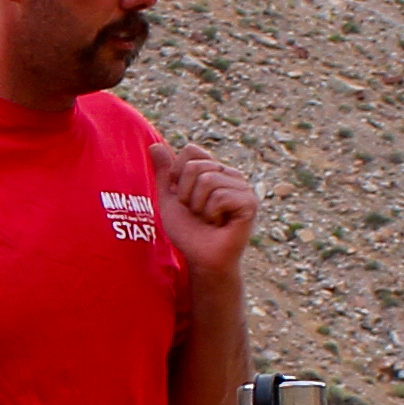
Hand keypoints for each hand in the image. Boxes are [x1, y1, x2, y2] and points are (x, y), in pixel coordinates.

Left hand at [156, 132, 257, 283]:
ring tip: (209, 218)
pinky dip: (211, 213)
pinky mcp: (250, 202)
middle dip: (186, 194)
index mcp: (214, 170)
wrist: (202, 259)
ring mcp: (243, 187)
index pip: (191, 151)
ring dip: (199, 206)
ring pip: (208, 181)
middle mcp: (230, 174)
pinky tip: (219, 223)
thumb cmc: (189, 231)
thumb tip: (153, 145)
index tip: (181, 196)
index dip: (178, 174)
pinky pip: (220, 196)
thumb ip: (164, 172)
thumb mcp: (170, 199)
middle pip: (196, 166)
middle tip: (197, 212)